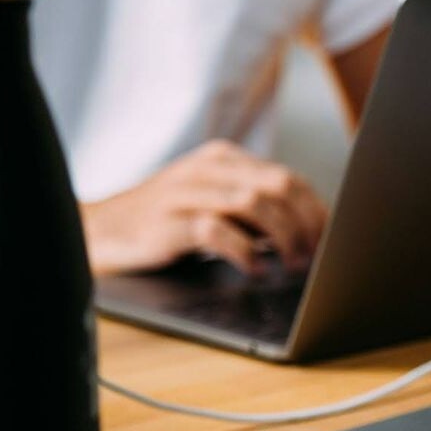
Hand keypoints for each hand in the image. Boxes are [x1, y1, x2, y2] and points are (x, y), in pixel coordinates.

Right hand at [80, 139, 327, 276]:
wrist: (101, 230)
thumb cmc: (164, 223)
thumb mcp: (211, 204)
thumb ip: (251, 212)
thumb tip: (304, 235)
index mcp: (224, 160)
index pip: (287, 177)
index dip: (316, 211)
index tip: (329, 240)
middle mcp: (209, 170)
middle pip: (278, 186)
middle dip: (307, 224)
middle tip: (314, 256)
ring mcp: (187, 193)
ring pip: (255, 204)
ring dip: (283, 239)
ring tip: (291, 266)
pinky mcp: (170, 222)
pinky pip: (218, 231)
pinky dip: (244, 253)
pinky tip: (254, 270)